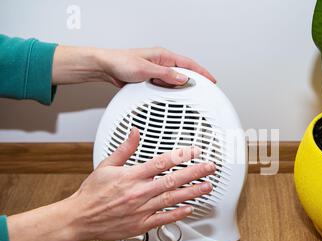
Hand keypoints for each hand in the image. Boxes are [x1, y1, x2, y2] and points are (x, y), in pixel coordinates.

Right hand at [7, 128, 214, 240]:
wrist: (80, 218)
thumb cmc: (92, 193)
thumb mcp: (106, 165)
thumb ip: (124, 149)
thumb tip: (135, 132)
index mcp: (131, 176)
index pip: (161, 163)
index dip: (180, 156)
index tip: (194, 151)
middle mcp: (139, 192)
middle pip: (172, 180)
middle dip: (194, 172)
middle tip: (210, 168)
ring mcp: (141, 209)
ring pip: (172, 199)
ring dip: (192, 192)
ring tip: (207, 187)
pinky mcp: (141, 224)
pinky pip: (163, 219)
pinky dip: (178, 214)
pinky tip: (190, 208)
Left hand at [52, 46, 215, 86]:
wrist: (105, 67)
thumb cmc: (120, 62)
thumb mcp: (145, 70)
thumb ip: (165, 74)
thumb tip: (182, 79)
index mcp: (163, 55)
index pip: (189, 64)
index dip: (202, 73)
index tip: (211, 81)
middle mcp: (161, 62)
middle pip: (184, 73)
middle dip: (194, 82)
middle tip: (203, 92)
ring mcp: (156, 71)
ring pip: (174, 81)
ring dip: (180, 88)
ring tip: (189, 98)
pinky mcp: (150, 79)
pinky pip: (165, 86)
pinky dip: (170, 92)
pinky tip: (171, 98)